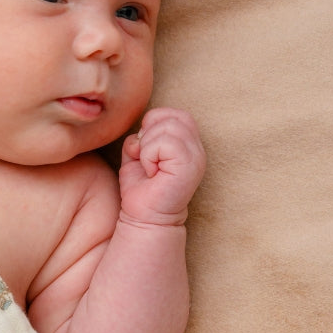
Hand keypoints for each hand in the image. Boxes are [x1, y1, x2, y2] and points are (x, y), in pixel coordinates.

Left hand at [118, 108, 205, 226]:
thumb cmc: (140, 190)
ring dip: (148, 147)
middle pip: (172, 116)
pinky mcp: (189, 165)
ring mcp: (196, 156)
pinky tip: (151, 172)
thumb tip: (139, 130)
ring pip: (168, 127)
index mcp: (187, 143)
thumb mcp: (136, 156)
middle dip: (149, 133)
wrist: (144, 218)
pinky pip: (165, 142)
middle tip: (145, 159)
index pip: (174, 113)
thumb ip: (139, 138)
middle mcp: (196, 147)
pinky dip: (149, 155)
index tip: (144, 149)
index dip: (153, 124)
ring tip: (149, 167)